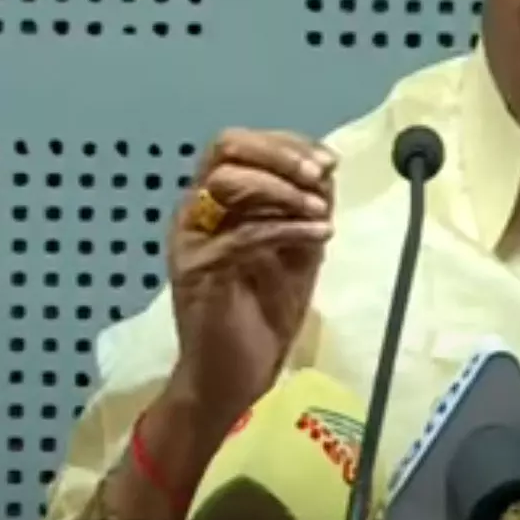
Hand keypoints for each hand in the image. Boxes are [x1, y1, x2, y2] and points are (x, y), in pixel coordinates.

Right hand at [166, 129, 336, 417]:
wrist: (234, 376)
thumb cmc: (262, 313)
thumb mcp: (298, 248)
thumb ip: (306, 206)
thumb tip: (326, 169)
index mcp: (217, 200)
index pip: (240, 144)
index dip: (287, 143)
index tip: (328, 161)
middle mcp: (196, 210)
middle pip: (225, 147)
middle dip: (279, 154)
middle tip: (320, 175)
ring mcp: (191, 238)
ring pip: (228, 182)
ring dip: (284, 189)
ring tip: (321, 213)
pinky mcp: (196, 270)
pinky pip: (242, 233)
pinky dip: (287, 228)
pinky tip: (321, 235)